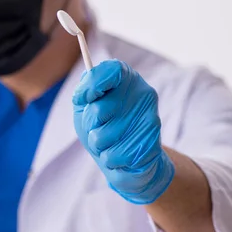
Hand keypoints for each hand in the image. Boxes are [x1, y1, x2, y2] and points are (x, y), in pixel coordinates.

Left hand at [73, 60, 174, 204]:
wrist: (131, 161)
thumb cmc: (105, 129)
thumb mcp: (88, 108)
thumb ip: (84, 94)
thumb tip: (81, 92)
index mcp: (127, 79)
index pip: (112, 70)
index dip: (93, 83)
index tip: (81, 99)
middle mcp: (143, 94)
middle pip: (98, 109)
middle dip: (90, 125)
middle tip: (100, 127)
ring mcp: (149, 119)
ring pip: (101, 136)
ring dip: (98, 145)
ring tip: (111, 142)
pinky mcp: (150, 145)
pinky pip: (112, 155)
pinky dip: (108, 159)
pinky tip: (121, 155)